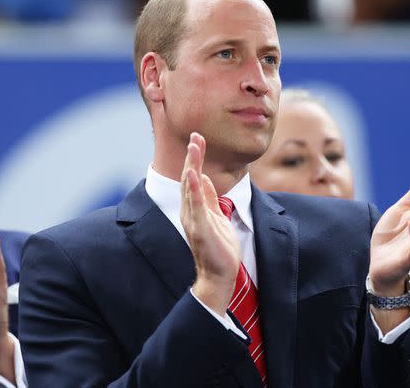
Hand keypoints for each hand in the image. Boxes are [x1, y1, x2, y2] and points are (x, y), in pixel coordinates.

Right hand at [180, 132, 239, 315]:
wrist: (218, 274)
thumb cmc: (218, 247)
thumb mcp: (215, 215)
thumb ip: (209, 198)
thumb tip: (206, 178)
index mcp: (195, 207)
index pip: (194, 177)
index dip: (195, 157)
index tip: (198, 138)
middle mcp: (190, 211)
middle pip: (190, 178)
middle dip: (192, 156)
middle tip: (195, 136)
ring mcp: (194, 219)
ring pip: (191, 188)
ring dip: (192, 166)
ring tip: (193, 148)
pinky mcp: (200, 229)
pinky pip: (196, 206)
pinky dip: (194, 190)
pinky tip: (194, 175)